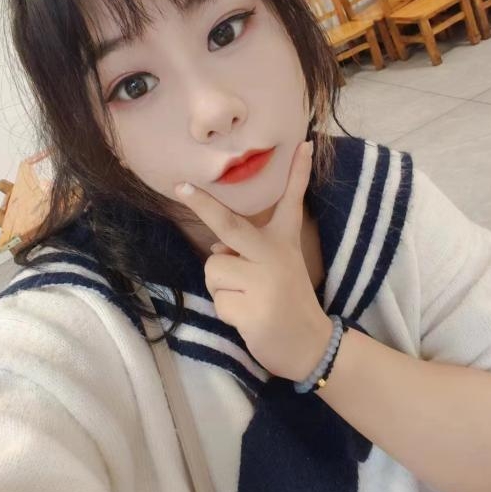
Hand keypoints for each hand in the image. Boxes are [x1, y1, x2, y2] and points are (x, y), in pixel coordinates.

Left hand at [174, 139, 332, 381]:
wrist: (310, 346)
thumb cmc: (285, 302)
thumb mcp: (276, 269)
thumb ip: (249, 252)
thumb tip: (217, 249)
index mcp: (283, 242)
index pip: (291, 202)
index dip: (297, 173)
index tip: (303, 145)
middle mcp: (274, 255)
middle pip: (229, 224)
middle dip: (202, 204)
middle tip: (180, 187)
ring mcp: (264, 281)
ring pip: (214, 269)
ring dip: (222, 288)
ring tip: (248, 300)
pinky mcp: (254, 308)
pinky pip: (218, 300)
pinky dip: (227, 312)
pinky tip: (249, 318)